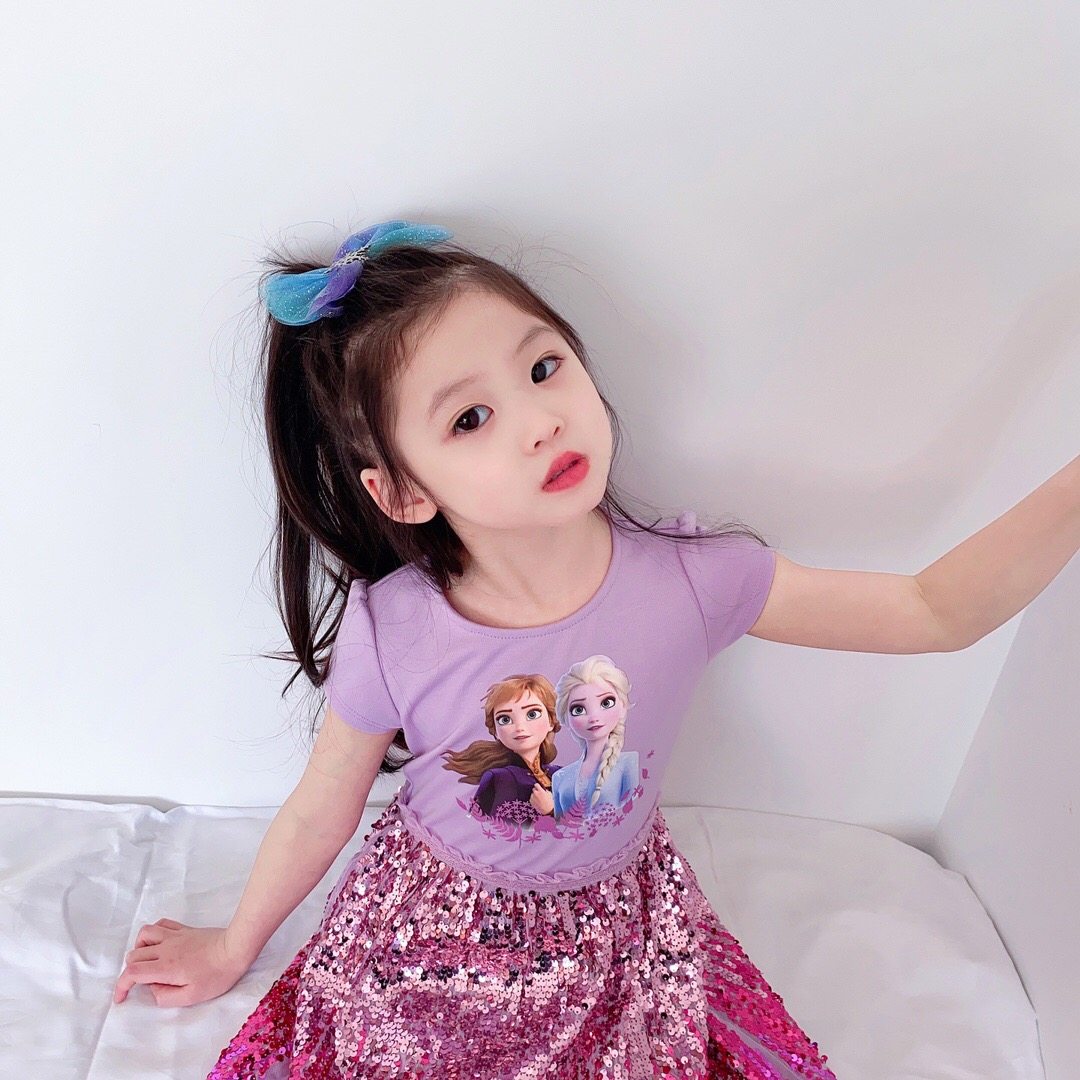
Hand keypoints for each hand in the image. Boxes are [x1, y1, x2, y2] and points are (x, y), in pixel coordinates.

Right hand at [113, 919, 247, 1007]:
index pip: (132, 972)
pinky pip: (161, 924)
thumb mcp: (191, 997)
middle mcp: (165, 948)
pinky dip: (152, 933)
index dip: (121, 986)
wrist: (236, 948)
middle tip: (142, 983)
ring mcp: (174, 935)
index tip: (121, 998)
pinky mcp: (184, 929)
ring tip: (148, 962)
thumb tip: (152, 989)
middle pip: (133, 954)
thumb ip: (165, 997)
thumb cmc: (217, 975)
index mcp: (165, 967)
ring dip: (139, 949)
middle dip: (130, 971)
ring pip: (143, 934)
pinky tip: (159, 943)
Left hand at [529, 783, 554, 815]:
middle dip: (536, 790)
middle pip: (533, 789)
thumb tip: (542, 789)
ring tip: (538, 798)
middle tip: (539, 793)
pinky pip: (531, 798)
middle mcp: (536, 794)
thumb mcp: (549, 794)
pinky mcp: (531, 802)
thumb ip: (545, 790)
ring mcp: (533, 798)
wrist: (547, 810)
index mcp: (541, 791)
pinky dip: (533, 799)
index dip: (537, 785)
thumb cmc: (549, 802)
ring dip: (534, 795)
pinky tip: (537, 801)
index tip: (538, 786)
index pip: (536, 784)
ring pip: (532, 794)